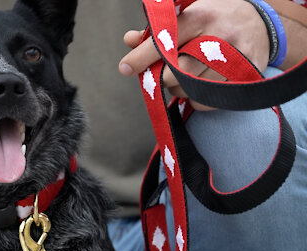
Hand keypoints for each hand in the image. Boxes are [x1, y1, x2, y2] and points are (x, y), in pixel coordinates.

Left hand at [119, 0, 269, 109]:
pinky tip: (198, 87)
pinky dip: (195, 99)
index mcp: (200, 16)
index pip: (165, 41)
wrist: (260, 23)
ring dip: (178, 89)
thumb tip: (129, 40)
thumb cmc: (213, 19)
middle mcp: (219, 36)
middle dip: (162, 77)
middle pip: (176, 70)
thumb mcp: (187, 14)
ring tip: (183, 77)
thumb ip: (157, 30)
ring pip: (190, 89)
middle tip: (163, 73)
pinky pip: (207, 101)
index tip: (125, 68)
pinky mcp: (246, 77)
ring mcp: (235, 58)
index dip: (141, 57)